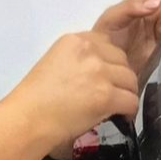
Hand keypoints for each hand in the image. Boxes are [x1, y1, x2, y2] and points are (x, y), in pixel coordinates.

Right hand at [9, 30, 141, 158]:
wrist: (29, 119)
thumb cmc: (37, 99)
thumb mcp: (57, 63)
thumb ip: (81, 59)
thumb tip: (105, 70)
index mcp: (75, 40)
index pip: (108, 44)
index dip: (109, 64)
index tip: (104, 79)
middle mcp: (89, 50)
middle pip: (123, 60)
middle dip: (120, 78)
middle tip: (111, 95)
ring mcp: (99, 71)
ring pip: (131, 80)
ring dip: (126, 94)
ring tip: (115, 107)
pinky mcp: (106, 94)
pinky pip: (131, 101)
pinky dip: (129, 111)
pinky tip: (120, 117)